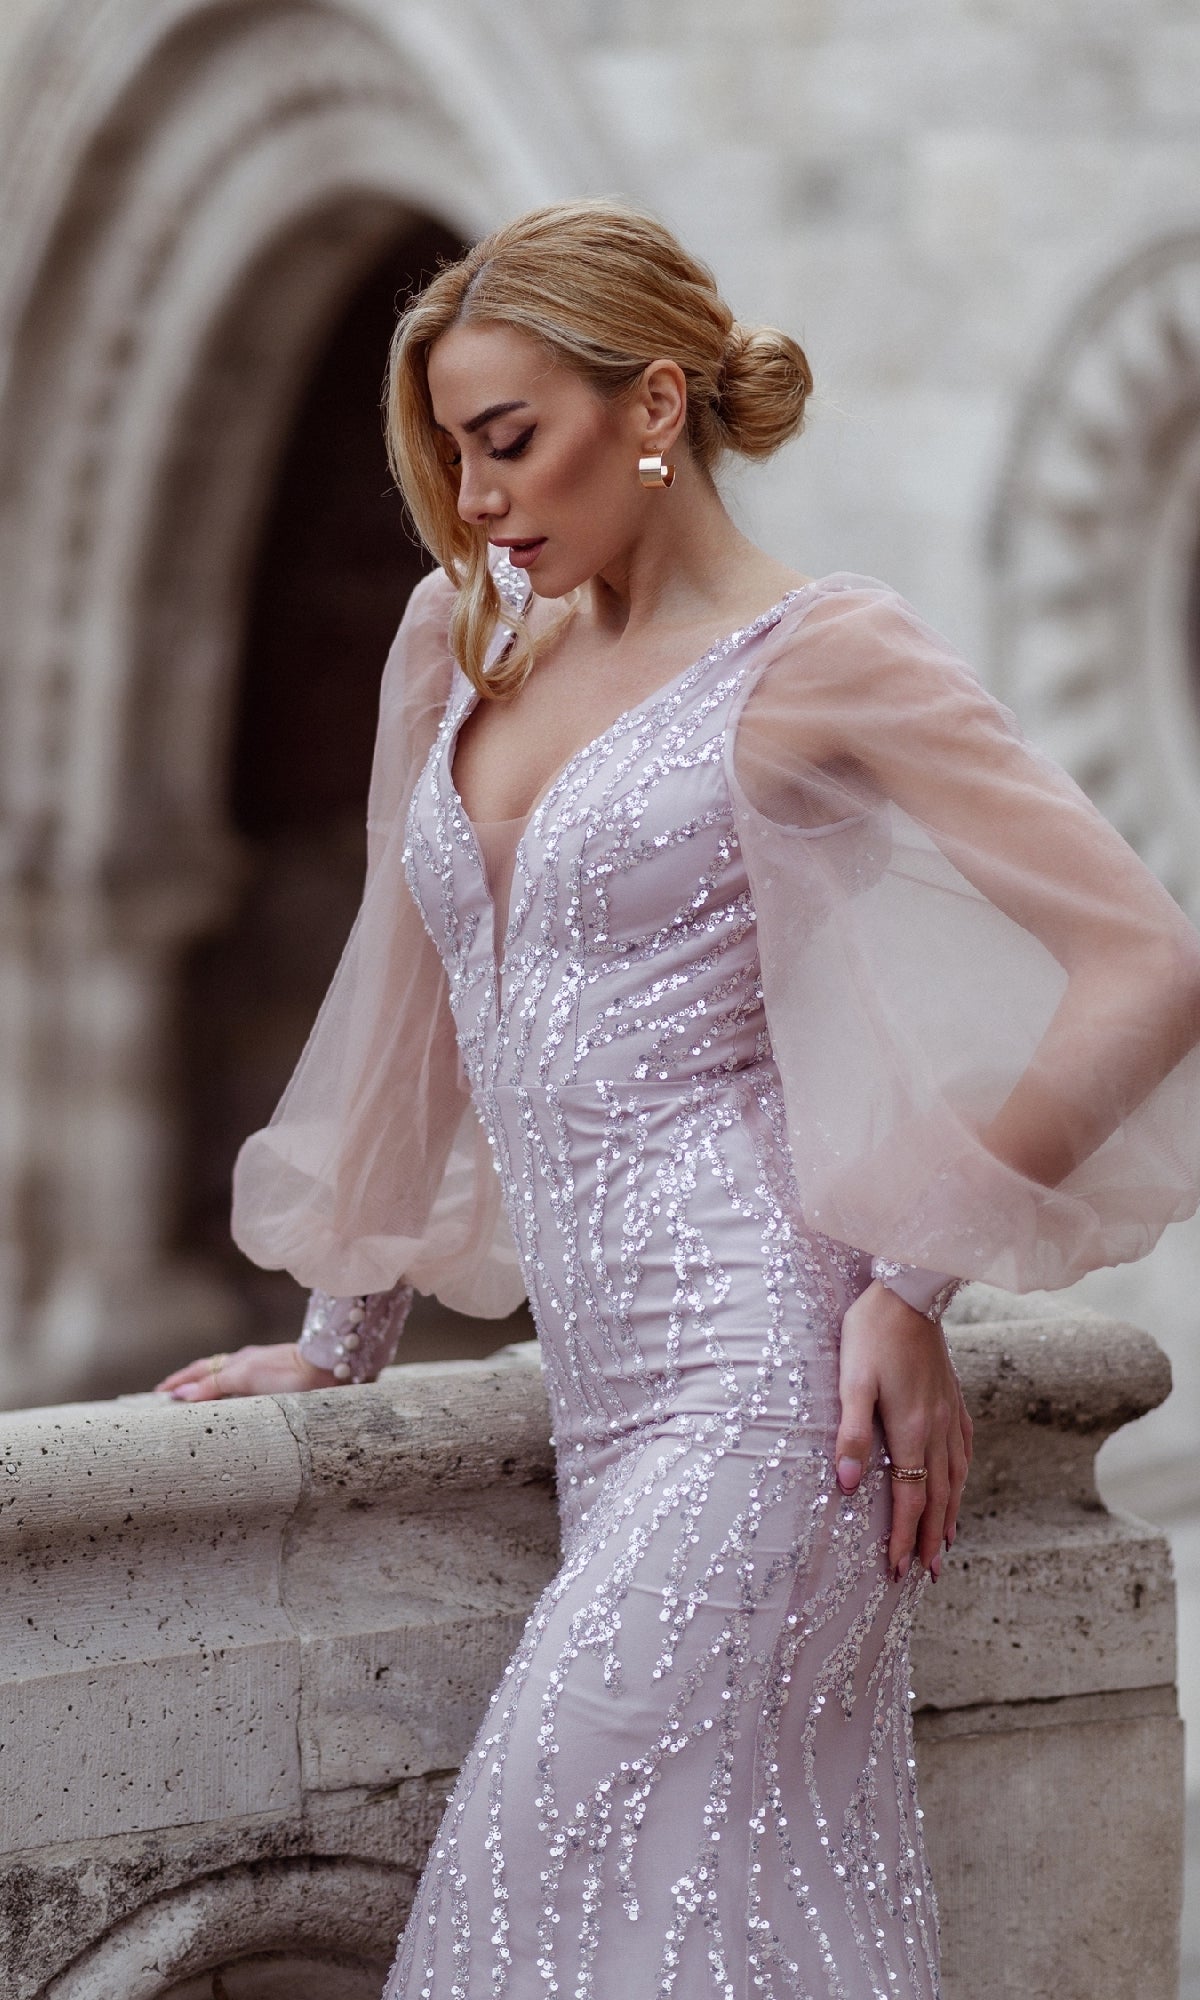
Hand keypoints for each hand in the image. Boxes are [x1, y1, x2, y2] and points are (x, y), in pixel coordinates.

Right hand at [155, 1342, 338, 1400]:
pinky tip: (231, 1407)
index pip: (200, 1371)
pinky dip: (228, 1399)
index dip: (180, 1381)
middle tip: (168, 1396)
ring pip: (228, 1383)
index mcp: (237, 1362)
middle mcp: (248, 1367)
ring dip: (208, 1392)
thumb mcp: (245, 1377)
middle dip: (189, 1384)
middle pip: (211, 1374)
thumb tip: (180, 1394)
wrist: (327, 1371)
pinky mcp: (277, 1388)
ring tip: (193, 1404)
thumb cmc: (287, 1372)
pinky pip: (243, 1393)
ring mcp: (263, 1377)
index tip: (160, 1392)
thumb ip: (214, 1384)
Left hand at [834, 1280, 972, 1579]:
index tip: (898, 1570)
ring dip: (950, 1514)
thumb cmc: (873, 1333)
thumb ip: (852, 1433)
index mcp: (912, 1429)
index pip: (910, 1497)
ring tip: (945, 1544)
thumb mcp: (852, 1380)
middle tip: (927, 1574)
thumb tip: (845, 1485)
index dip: (904, 1536)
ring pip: (955, 1477)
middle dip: (930, 1538)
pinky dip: (961, 1478)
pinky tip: (959, 1484)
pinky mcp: (952, 1398)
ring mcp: (949, 1413)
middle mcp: (937, 1428)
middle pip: (938, 1496)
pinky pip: (963, 1450)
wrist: (909, 1290)